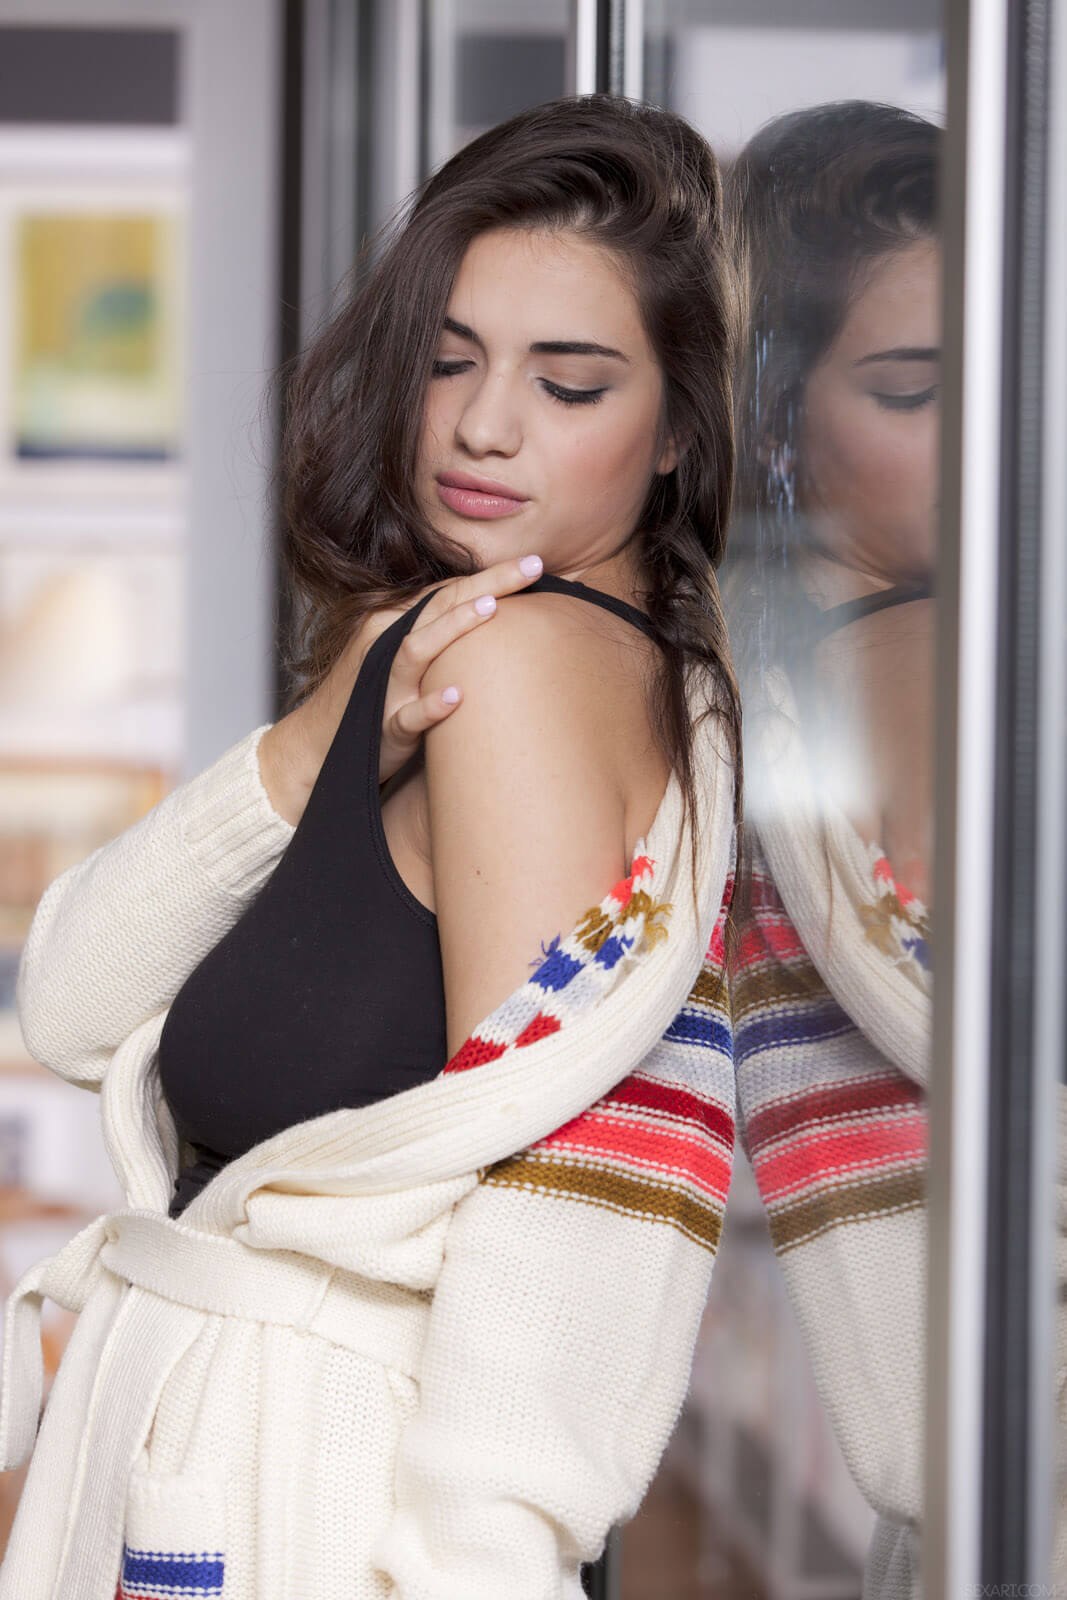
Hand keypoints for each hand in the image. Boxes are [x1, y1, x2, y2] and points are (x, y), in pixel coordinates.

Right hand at [258, 555, 543, 824]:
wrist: (316, 747)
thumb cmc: (369, 701)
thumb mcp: (401, 660)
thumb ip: (434, 638)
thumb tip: (484, 617)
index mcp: (394, 626)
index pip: (445, 592)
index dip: (488, 577)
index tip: (533, 564)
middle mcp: (387, 647)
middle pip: (439, 605)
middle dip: (488, 583)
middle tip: (534, 564)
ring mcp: (387, 688)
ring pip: (419, 649)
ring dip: (454, 627)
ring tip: (492, 608)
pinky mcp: (385, 728)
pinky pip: (408, 716)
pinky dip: (431, 706)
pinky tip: (458, 696)